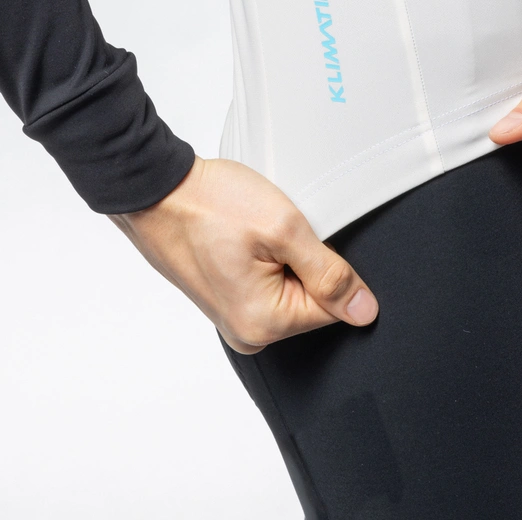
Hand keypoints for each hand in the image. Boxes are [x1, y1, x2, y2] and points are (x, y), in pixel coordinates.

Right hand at [107, 156, 378, 353]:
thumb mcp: (284, 228)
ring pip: (289, 288)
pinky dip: (265, 258)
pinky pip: (265, 282)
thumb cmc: (210, 204)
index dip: (328, 265)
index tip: (300, 240)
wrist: (156, 189)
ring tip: (254, 233)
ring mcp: (232, 316)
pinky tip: (245, 238)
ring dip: (283, 258)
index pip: (333, 306)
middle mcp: (246, 332)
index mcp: (264, 324)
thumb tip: (365, 311)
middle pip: (311, 300)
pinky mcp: (225, 298)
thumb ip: (330, 273)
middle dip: (304, 261)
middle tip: (273, 233)